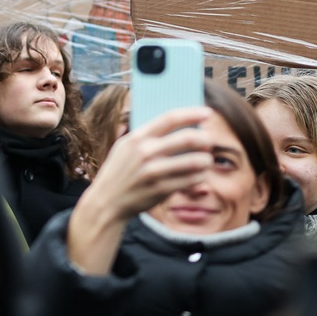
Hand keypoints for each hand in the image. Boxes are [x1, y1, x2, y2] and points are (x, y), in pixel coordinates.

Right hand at [66, 107, 212, 274]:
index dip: (191, 113)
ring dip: (206, 159)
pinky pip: (191, 180)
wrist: (107, 202)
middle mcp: (145, 152)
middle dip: (204, 138)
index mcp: (137, 137)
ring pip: (194, 161)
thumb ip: (146, 135)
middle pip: (187, 138)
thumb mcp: (125, 147)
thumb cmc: (120, 171)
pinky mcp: (161, 190)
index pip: (169, 118)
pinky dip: (200, 176)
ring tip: (206, 160)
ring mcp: (153, 172)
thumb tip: (178, 124)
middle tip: (209, 141)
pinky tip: (200, 175)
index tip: (207, 113)